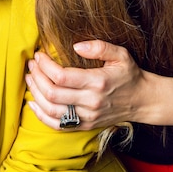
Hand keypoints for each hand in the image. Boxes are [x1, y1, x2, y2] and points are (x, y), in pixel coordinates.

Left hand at [26, 40, 144, 129]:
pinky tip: (33, 103)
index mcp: (97, 82)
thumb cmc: (129, 74)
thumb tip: (75, 45)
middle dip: (37, 77)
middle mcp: (90, 102)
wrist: (142, 101)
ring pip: (51, 110)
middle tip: (32, 64)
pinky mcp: (85, 126)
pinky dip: (41, 116)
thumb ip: (99, 47)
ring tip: (30, 78)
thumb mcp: (121, 54)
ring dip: (35, 94)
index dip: (45, 66)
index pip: (62, 76)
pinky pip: (58, 125)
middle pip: (53, 93)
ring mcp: (87, 117)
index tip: (39, 55)